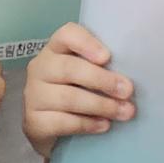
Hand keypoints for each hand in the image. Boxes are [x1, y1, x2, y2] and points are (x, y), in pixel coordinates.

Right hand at [21, 23, 133, 159]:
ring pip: (67, 97)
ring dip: (101, 105)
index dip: (86, 43)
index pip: (66, 35)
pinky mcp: (33, 121)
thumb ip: (102, 68)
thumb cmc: (75, 92)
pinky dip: (87, 124)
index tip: (107, 57)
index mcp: (55, 49)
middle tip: (127, 91)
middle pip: (69, 68)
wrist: (49, 128)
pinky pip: (62, 122)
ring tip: (124, 112)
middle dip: (102, 80)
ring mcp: (33, 95)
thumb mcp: (86, 75)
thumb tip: (130, 79)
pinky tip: (104, 126)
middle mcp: (40, 68)